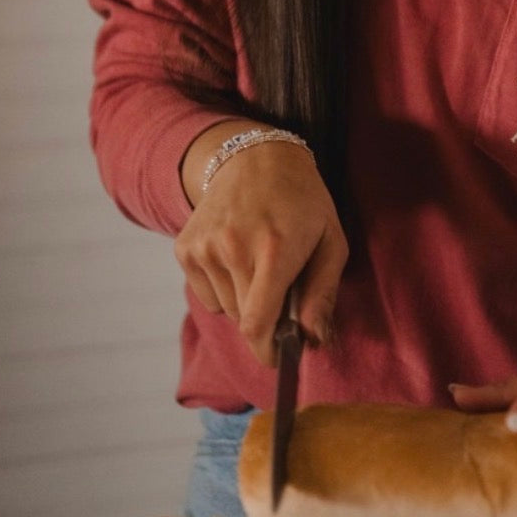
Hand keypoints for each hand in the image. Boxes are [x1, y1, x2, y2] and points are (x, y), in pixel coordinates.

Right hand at [173, 136, 346, 364]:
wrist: (256, 159)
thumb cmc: (303, 203)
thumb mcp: (331, 241)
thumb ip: (323, 293)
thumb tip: (312, 341)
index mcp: (274, 249)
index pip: (257, 323)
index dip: (267, 351)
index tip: (279, 357)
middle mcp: (233, 248)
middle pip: (243, 320)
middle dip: (265, 321)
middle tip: (281, 292)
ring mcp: (204, 247)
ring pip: (225, 309)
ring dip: (244, 301)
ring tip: (259, 264)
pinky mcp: (185, 247)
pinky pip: (206, 295)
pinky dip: (223, 288)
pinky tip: (237, 257)